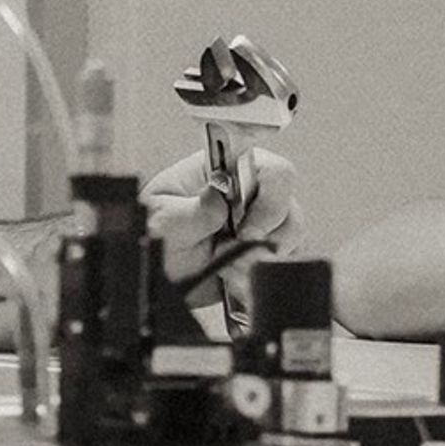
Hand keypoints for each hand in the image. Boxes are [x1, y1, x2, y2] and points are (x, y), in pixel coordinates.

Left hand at [143, 147, 303, 298]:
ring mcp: (257, 222)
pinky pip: (281, 261)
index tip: (247, 226)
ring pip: (290, 233)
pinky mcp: (261, 250)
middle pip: (287, 202)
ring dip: (260, 256)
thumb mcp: (163, 222)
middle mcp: (245, 193)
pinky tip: (233, 279)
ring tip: (227, 267)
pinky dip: (259, 275)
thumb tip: (217, 199)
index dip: (269, 197)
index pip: (268, 167)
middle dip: (266, 233)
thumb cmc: (154, 237)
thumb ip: (192, 210)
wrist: (158, 276)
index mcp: (221, 170)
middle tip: (235, 249)